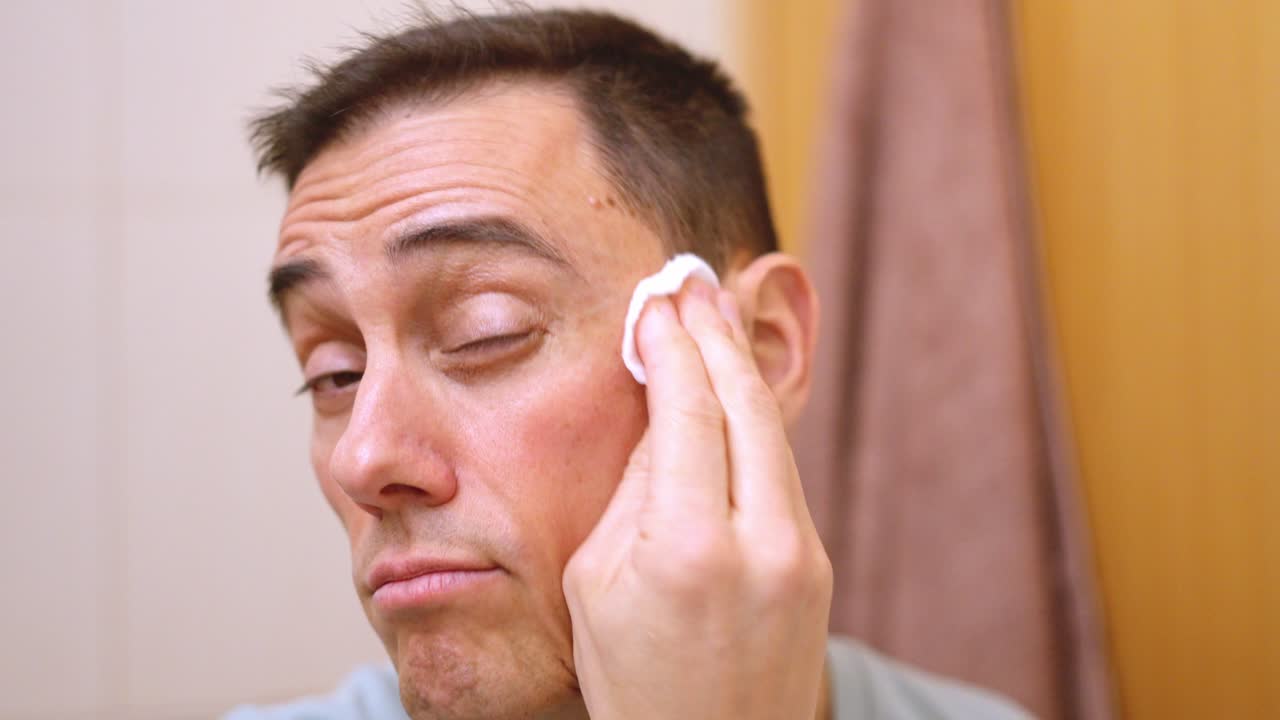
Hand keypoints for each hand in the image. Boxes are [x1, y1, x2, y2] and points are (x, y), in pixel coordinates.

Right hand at [563, 279, 832, 719]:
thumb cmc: (632, 678)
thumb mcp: (597, 582)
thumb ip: (634, 490)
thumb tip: (662, 408)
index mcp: (688, 548)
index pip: (686, 411)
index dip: (673, 345)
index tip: (658, 301)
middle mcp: (760, 543)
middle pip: (744, 406)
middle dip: (716, 335)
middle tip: (694, 280)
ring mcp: (800, 555)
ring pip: (772, 433)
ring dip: (740, 369)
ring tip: (715, 316)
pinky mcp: (817, 565)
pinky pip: (780, 472)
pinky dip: (754, 421)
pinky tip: (734, 390)